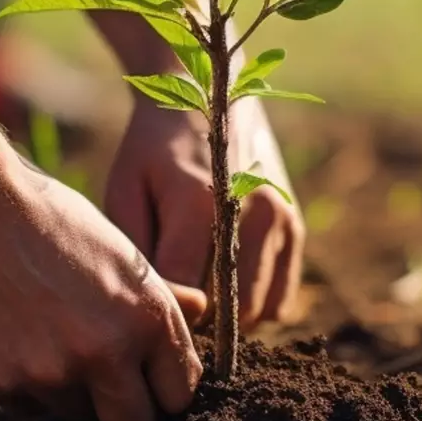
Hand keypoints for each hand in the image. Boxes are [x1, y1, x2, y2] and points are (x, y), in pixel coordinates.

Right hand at [0, 161, 206, 420]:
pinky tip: (19, 336)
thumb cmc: (56, 223)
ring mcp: (54, 373)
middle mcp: (107, 353)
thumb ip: (164, 295)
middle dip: (125, 411)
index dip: (163, 388)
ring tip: (52, 338)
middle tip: (106, 383)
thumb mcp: (122, 252)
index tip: (148, 377)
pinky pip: (32, 408)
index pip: (178, 394)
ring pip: (79, 418)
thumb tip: (201, 311)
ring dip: (73, 393)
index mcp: (148, 319)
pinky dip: (30, 385)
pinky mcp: (6, 384)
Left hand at [105, 96, 305, 329]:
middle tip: (170, 304)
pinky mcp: (295, 228)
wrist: (207, 98)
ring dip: (226, 318)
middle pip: (226, 313)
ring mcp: (280, 220)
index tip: (145, 308)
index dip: (164, 313)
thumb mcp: (125, 193)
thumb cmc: (152, 152)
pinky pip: (279, 301)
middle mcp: (252, 213)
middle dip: (196, 322)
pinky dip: (253, 305)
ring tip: (196, 292)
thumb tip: (161, 312)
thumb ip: (138, 254)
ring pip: (256, 312)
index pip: (187, 297)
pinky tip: (224, 283)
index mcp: (200, 204)